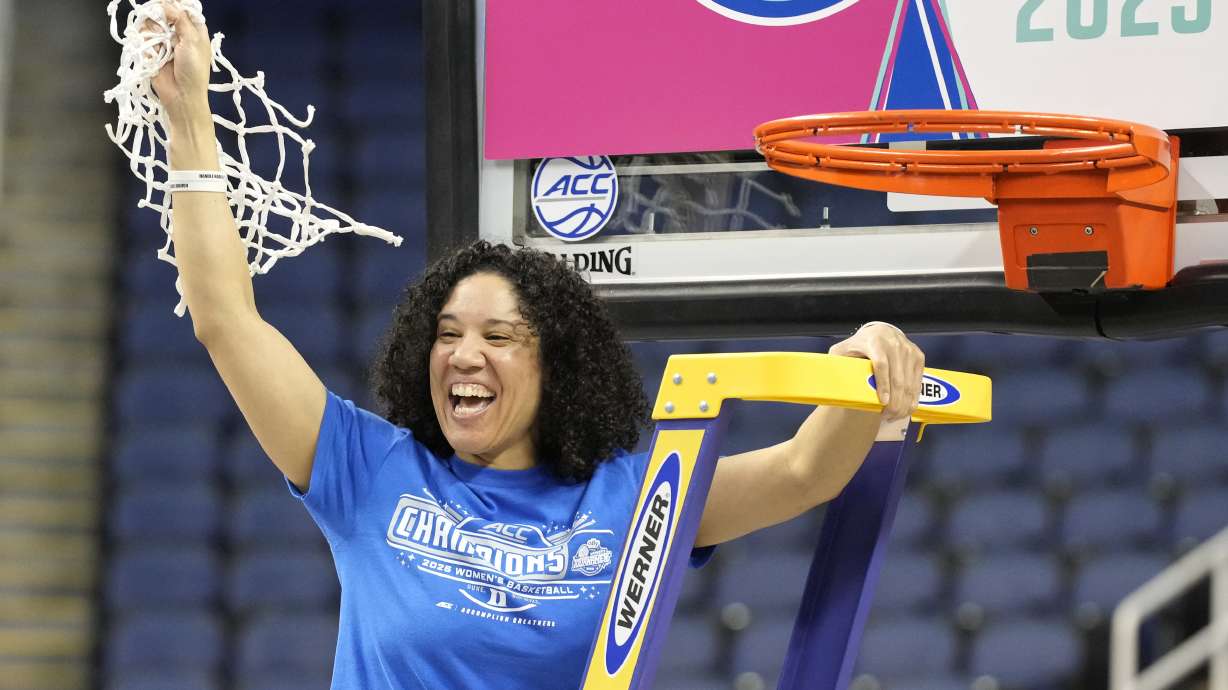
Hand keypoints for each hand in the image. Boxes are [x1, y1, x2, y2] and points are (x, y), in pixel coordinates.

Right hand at [149, 1, 212, 119]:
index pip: (184, 9)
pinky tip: (152, 50)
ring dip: (153, 30)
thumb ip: (180, 20)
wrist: (182, 95)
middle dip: (161, 17)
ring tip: (160, 43)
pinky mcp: (151, 51)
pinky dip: (146, 40)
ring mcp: (164, 42)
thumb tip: (167, 5)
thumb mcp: (193, 41)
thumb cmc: (193, 69)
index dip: (175, 5)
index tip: (165, 5)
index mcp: (194, 30)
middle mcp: (179, 33)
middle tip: (163, 27)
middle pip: (164, 13)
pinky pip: (143, 37)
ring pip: (151, 24)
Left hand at [829, 322, 923, 420]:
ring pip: (910, 384)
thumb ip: (836, 361)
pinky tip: (904, 410)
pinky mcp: (918, 357)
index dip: (883, 385)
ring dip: (903, 404)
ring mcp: (909, 351)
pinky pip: (918, 382)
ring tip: (893, 416)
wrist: (882, 331)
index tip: (882, 402)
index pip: (881, 364)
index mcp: (875, 342)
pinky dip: (912, 399)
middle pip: (898, 379)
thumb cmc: (861, 344)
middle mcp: (895, 344)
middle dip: (894, 402)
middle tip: (886, 417)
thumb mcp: (844, 348)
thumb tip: (826, 376)